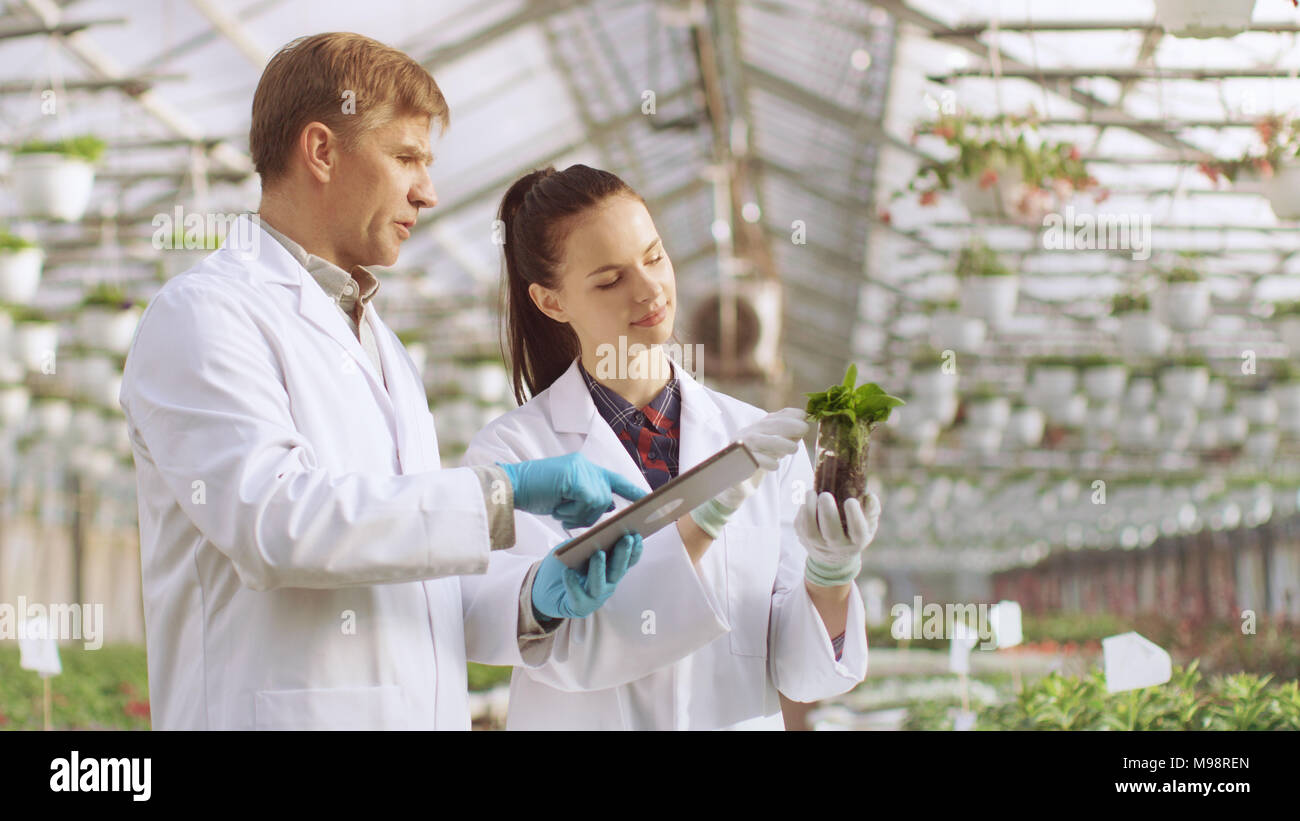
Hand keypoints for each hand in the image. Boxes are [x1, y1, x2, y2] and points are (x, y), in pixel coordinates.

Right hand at [499, 453, 645, 528]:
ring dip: (578, 514)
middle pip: (606, 497)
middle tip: (566, 516)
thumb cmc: (535, 494)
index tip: (651, 499)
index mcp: (585, 469)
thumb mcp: (566, 499)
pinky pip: (587, 500)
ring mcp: (580, 468)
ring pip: (598, 501)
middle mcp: (585, 465)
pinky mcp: (574, 476)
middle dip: (590, 515)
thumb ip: (587, 499)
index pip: (615, 479)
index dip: (633, 490)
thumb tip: (609, 507)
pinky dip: (573, 511)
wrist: (511, 487)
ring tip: (559, 510)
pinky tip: (558, 509)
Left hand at [531, 533, 643, 619]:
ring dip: (600, 569)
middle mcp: (608, 584)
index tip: (637, 535)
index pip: (628, 561)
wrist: (548, 591)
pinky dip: (572, 584)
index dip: (635, 550)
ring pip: (600, 584)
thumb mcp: (578, 550)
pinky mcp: (579, 606)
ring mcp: (595, 596)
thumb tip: (592, 536)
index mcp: (611, 570)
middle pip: (617, 570)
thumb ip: (586, 544)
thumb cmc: (568, 565)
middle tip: (626, 538)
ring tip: (598, 554)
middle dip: (623, 554)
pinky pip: (577, 596)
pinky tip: (567, 572)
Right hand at [689, 408, 809, 537]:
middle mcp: (746, 436)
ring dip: (778, 442)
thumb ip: (784, 438)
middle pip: (766, 426)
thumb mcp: (772, 449)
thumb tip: (802, 428)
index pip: (772, 418)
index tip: (803, 416)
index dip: (788, 415)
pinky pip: (750, 460)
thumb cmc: (756, 465)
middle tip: (804, 429)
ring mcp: (739, 449)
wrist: (734, 488)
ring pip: (758, 440)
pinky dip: (765, 461)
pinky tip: (775, 465)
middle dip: (786, 425)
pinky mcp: (736, 466)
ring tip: (794, 449)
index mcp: (755, 430)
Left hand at [795, 490, 879, 586]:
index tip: (851, 501)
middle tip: (826, 495)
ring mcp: (819, 545)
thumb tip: (870, 496)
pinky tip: (807, 500)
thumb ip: (872, 510)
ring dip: (809, 510)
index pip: (858, 531)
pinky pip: (800, 527)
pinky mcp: (804, 540)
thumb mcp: (868, 525)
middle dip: (827, 512)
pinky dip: (801, 512)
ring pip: (811, 531)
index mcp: (857, 541)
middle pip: (831, 534)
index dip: (855, 516)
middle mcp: (837, 546)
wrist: (834, 556)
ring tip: (810, 492)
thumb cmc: (854, 532)